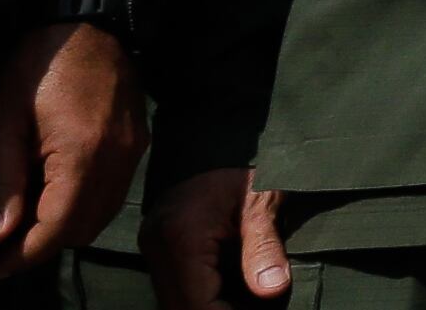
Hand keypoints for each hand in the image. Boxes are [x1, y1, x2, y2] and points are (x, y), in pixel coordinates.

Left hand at [0, 20, 143, 275]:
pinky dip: (86, 205)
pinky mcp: (139, 142)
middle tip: (7, 243)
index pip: (56, 228)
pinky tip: (59, 192)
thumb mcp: (4, 123)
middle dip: (44, 243)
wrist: (89, 20)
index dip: (24, 254)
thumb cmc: (38, 67)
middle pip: (82, 228)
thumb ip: (2, 183)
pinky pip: (114, 192)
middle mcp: (117, 159)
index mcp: (82, 155)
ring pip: (102, 214)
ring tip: (30, 219)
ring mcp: (133, 150)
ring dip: (67, 226)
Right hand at [145, 167, 281, 308]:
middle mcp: (157, 247)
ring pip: (173, 300)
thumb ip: (264, 248)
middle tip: (254, 306)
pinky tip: (228, 291)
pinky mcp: (158, 245)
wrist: (217, 133)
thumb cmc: (245, 163)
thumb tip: (272, 291)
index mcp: (180, 238)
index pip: (196, 304)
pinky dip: (200, 294)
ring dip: (206, 306)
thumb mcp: (262, 202)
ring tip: (244, 300)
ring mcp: (153, 247)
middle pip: (179, 307)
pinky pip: (175, 285)